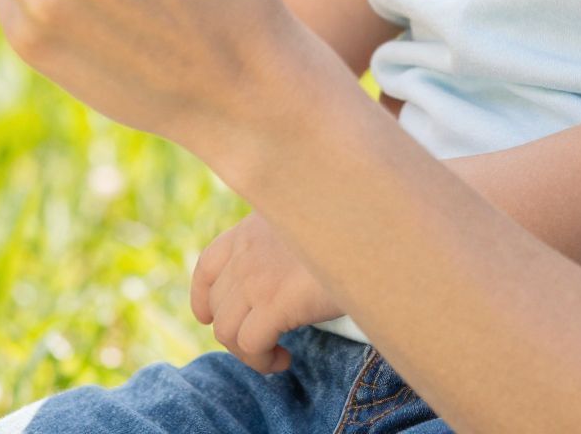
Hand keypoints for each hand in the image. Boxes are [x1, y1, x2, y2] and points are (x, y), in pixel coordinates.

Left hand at [191, 213, 343, 373]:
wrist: (376, 230)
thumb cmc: (356, 228)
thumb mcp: (310, 221)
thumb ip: (288, 240)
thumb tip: (286, 276)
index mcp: (254, 226)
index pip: (208, 264)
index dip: (204, 297)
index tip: (212, 316)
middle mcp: (248, 248)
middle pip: (218, 305)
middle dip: (235, 331)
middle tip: (266, 342)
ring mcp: (257, 275)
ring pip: (227, 330)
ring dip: (248, 353)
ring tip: (276, 355)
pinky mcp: (274, 302)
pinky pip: (249, 345)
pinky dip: (263, 360)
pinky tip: (285, 359)